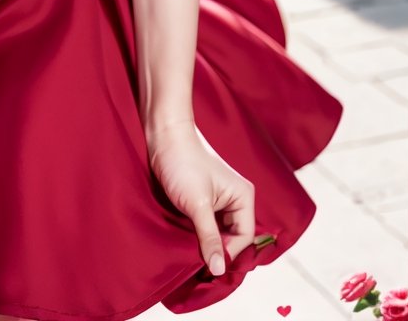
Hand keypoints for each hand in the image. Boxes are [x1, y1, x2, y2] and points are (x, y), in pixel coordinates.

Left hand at [145, 120, 255, 277]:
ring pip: (219, 235)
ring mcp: (219, 202)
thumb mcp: (197, 204)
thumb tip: (220, 270)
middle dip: (218, 252)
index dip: (228, 254)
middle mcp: (236, 201)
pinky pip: (207, 228)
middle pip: (233, 239)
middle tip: (199, 266)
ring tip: (192, 255)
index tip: (208, 266)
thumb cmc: (183, 164)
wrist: (163, 136)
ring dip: (207, 246)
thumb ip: (210, 238)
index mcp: (243, 198)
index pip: (244, 239)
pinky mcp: (203, 203)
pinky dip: (199, 237)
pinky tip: (187, 244)